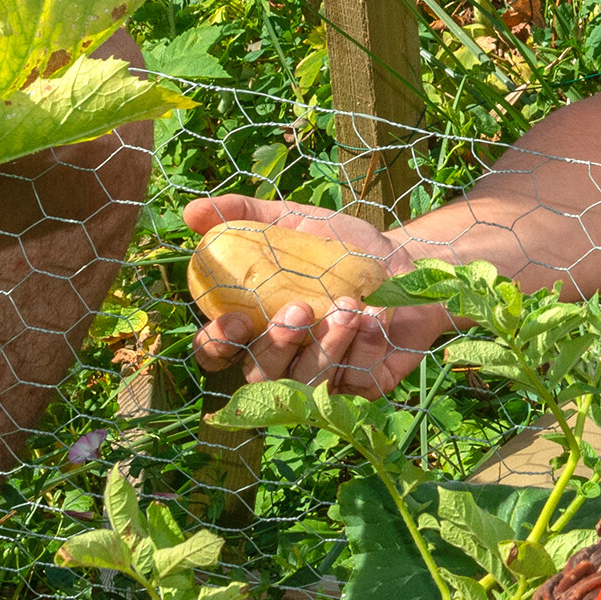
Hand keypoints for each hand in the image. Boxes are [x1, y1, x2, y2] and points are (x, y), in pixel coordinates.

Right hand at [181, 196, 450, 399]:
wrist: (408, 262)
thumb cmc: (343, 248)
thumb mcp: (294, 223)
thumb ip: (244, 215)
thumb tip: (191, 211)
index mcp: (255, 326)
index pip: (216, 353)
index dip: (215, 347)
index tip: (232, 324)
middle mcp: (283, 359)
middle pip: (258, 376)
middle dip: (276, 347)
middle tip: (300, 310)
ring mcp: (322, 378)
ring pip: (305, 382)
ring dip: (324, 345)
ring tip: (349, 305)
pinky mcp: (361, 387)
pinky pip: (351, 381)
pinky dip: (362, 347)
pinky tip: (376, 318)